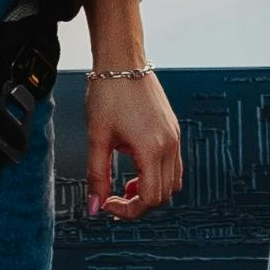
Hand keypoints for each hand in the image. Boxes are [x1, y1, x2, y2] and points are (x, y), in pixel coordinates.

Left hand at [85, 69, 183, 220]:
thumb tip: (94, 206)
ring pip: (173, 181)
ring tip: (127, 180)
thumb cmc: (109, 93)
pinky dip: (157, 173)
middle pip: (164, 194)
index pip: (150, 198)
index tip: (108, 204)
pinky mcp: (173, 129)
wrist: (122, 60)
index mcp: (152, 148)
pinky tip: (136, 161)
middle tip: (115, 196)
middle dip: (139, 202)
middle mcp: (169, 144)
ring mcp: (175, 136)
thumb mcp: (97, 138)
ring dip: (151, 188)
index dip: (128, 210)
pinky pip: (174, 163)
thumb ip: (96, 176)